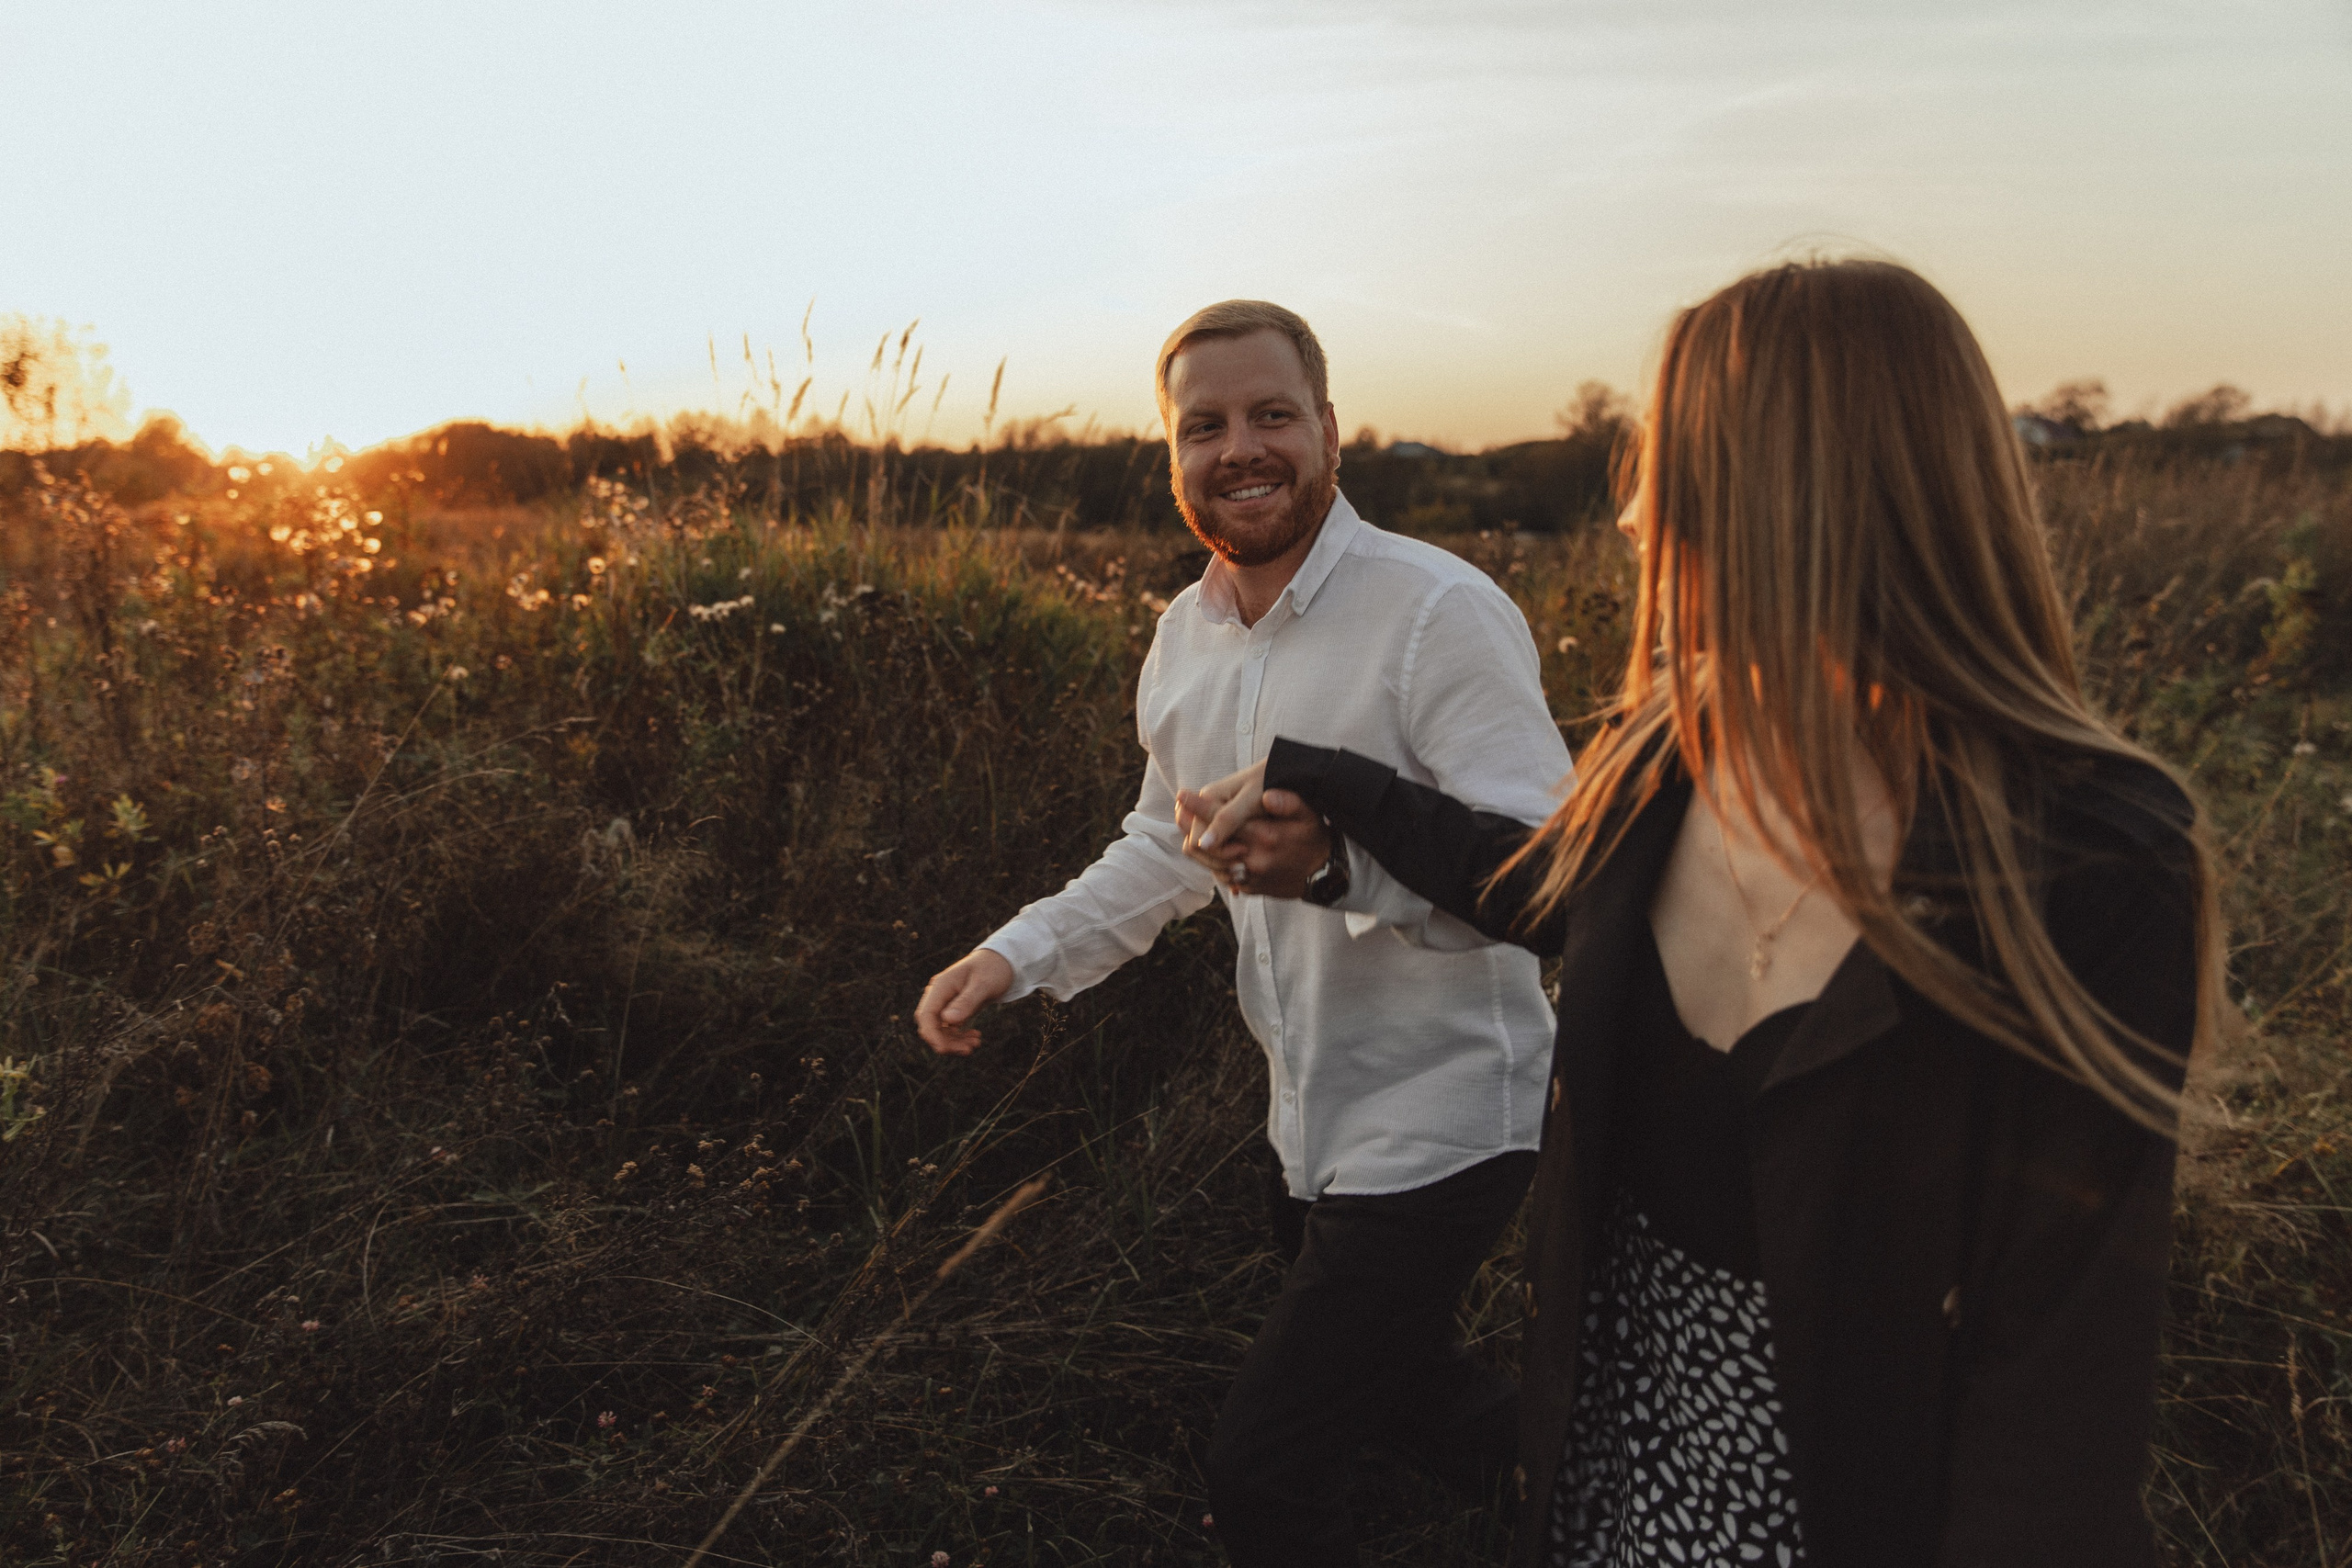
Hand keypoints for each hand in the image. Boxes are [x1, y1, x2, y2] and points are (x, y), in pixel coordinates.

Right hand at [915, 948, 1014, 1055]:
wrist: (1003, 961)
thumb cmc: (993, 969)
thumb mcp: (983, 985)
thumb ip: (966, 1001)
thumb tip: (947, 1020)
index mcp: (941, 986)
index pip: (926, 1015)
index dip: (932, 1035)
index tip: (945, 1050)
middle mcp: (939, 994)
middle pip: (929, 1025)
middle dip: (945, 1042)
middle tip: (969, 1050)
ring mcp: (945, 1002)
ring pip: (939, 1030)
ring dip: (953, 1042)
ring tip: (975, 1044)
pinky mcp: (953, 1008)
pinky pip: (949, 1028)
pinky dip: (959, 1036)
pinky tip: (975, 1037)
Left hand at [1176, 763, 1332, 900]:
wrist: (1324, 874)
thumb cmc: (1313, 837)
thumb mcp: (1309, 815)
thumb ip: (1289, 803)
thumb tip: (1268, 796)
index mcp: (1265, 837)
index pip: (1223, 821)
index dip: (1199, 807)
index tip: (1182, 794)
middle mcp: (1254, 860)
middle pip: (1207, 846)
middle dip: (1191, 827)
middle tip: (1180, 810)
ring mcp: (1250, 877)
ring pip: (1209, 863)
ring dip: (1200, 845)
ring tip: (1191, 827)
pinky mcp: (1249, 888)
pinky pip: (1221, 875)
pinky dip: (1213, 861)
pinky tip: (1210, 847)